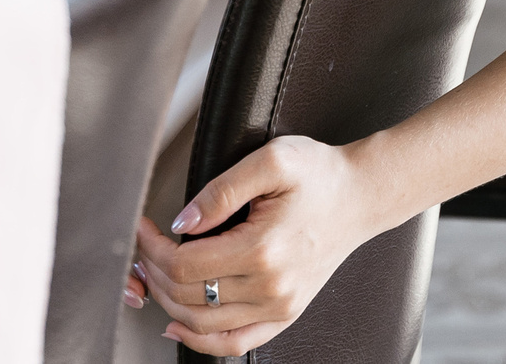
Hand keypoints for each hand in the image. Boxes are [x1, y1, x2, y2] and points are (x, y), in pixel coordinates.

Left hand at [124, 136, 385, 356]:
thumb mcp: (271, 161)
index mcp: (262, 249)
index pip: (184, 265)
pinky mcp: (285, 314)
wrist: (362, 196)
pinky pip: (234, 344)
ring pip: (203, 325)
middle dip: (154, 272)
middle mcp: (271, 287)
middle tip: (144, 247)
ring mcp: (279, 307)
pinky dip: (200, 341)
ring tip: (155, 275)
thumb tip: (180, 222)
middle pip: (187, 297)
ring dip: (167, 303)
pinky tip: (178, 324)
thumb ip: (220, 191)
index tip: (143, 227)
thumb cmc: (321, 175)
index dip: (152, 248)